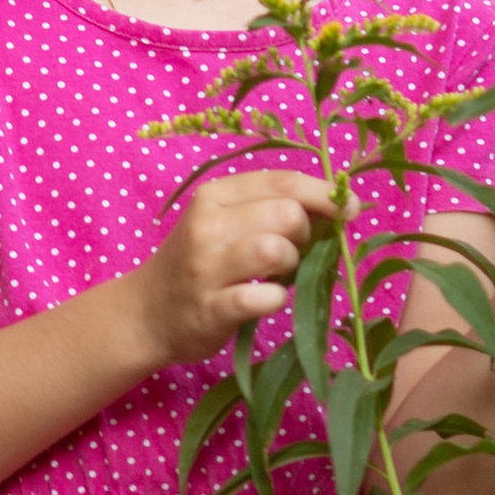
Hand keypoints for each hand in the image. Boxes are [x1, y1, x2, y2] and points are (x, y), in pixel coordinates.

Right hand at [136, 169, 332, 361]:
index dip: (326, 194)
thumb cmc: (198, 265)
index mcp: (215, 195)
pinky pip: (265, 297)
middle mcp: (207, 224)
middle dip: (305, 235)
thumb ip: (268, 208)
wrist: (145, 313)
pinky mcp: (211, 308)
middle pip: (287, 214)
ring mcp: (206, 267)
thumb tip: (337, 206)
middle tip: (292, 252)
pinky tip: (265, 300)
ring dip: (291, 265)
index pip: (284, 181)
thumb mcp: (222, 222)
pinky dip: (276, 299)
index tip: (349, 209)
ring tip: (278, 275)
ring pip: (276, 250)